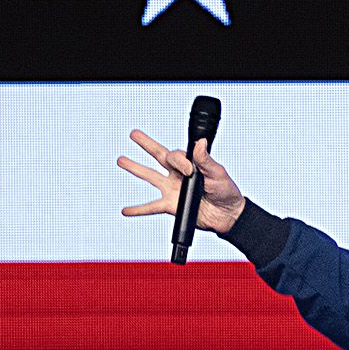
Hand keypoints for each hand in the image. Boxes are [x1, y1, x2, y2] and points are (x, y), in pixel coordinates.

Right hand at [119, 130, 245, 234]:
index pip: (175, 156)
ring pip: (150, 176)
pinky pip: (151, 207)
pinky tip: (126, 210)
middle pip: (159, 155)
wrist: (227, 215)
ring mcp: (173, 189)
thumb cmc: (226, 191)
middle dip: (146, 144)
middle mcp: (178, 174)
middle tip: (133, 134)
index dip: (180, 162)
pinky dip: (138, 209)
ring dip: (135, 168)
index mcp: (190, 163)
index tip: (190, 172)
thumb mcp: (218, 173)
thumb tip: (200, 142)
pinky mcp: (171, 206)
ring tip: (121, 160)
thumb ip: (205, 160)